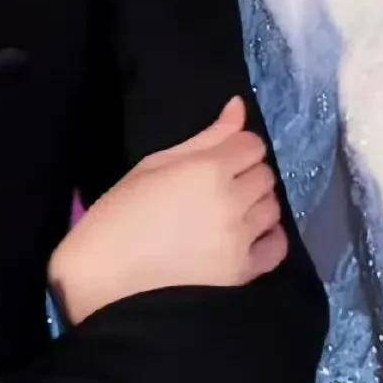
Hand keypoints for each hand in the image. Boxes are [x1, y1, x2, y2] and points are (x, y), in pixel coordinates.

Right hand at [50, 95, 287, 324]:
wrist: (105, 276)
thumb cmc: (121, 213)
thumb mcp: (156, 164)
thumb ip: (206, 137)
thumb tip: (238, 106)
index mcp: (208, 169)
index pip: (252, 145)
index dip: (237, 147)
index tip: (219, 159)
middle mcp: (231, 201)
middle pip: (265, 174)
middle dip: (247, 174)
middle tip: (218, 187)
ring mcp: (239, 240)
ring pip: (272, 207)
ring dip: (255, 204)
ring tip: (228, 213)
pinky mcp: (241, 273)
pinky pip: (277, 248)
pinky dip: (269, 237)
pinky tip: (248, 236)